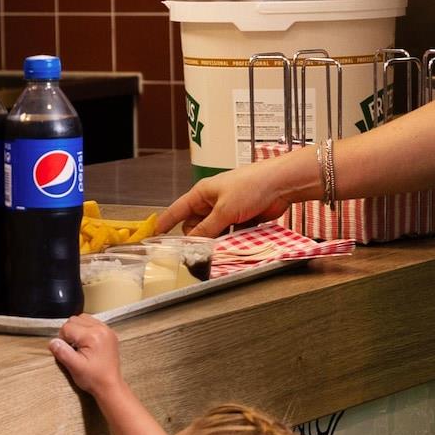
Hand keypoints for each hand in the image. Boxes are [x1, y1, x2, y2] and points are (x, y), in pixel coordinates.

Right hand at [49, 315, 123, 397]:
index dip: (62, 339)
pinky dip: (86, 330)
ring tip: (79, 345)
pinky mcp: (109, 334)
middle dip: (69, 332)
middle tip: (72, 349)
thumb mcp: (74, 367)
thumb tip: (52, 341)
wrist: (110, 386)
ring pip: (83, 319)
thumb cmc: (94, 378)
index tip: (68, 352)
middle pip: (75, 320)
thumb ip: (62, 352)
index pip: (67, 327)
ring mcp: (107, 330)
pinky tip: (86, 343)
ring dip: (77, 329)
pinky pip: (93, 323)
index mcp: (93, 335)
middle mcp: (101, 329)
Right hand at [156, 153, 297, 238]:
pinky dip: (229, 241)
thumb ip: (207, 229)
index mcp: (202, 193)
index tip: (154, 235)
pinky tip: (233, 246)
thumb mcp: (224, 210)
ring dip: (215, 241)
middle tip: (200, 249)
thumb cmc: (251, 186)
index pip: (177, 210)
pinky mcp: (240, 219)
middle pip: (195, 226)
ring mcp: (226, 211)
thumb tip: (193, 244)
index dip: (165, 222)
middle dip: (197, 238)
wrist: (280, 185)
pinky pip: (228, 235)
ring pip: (212, 232)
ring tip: (218, 249)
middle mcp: (212, 202)